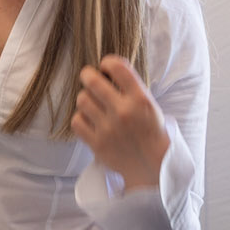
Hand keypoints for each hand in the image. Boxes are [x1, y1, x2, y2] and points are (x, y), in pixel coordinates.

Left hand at [71, 56, 169, 190]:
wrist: (152, 166)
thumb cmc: (151, 131)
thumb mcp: (150, 106)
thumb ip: (131, 89)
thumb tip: (107, 70)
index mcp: (140, 99)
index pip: (117, 67)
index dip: (107, 62)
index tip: (106, 67)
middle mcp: (123, 112)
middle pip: (92, 81)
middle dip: (88, 75)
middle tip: (90, 78)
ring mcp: (108, 128)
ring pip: (82, 99)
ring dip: (86, 98)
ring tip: (93, 104)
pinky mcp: (97, 144)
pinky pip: (77, 121)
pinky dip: (81, 118)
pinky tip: (90, 120)